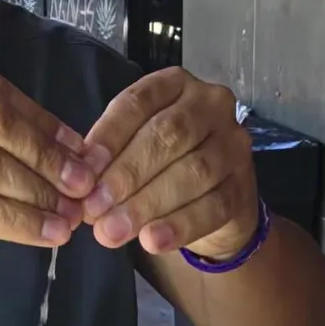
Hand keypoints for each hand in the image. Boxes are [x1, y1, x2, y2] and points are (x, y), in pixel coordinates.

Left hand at [80, 68, 258, 260]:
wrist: (215, 197)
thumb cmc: (163, 161)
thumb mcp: (133, 145)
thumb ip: (109, 156)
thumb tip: (80, 182)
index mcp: (174, 84)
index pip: (138, 103)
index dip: (108, 137)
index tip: (81, 171)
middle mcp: (210, 105)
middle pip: (168, 135)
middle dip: (126, 174)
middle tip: (94, 208)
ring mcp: (233, 144)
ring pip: (192, 172)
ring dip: (147, 204)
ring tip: (113, 230)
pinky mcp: (244, 186)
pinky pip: (213, 207)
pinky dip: (179, 226)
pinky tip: (151, 241)